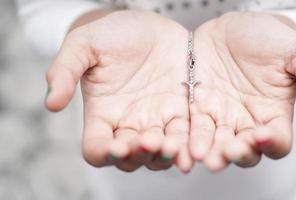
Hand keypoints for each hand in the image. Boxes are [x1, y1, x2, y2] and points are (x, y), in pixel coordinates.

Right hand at [45, 11, 193, 172]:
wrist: (150, 26)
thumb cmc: (114, 34)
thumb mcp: (85, 44)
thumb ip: (65, 70)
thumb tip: (52, 103)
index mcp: (102, 114)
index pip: (97, 148)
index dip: (105, 154)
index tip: (117, 146)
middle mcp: (128, 123)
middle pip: (131, 158)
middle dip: (140, 155)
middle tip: (150, 142)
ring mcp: (155, 121)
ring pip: (158, 154)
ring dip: (166, 156)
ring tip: (173, 145)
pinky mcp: (180, 113)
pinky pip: (185, 137)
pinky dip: (189, 146)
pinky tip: (194, 146)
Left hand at [191, 12, 295, 170]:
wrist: (231, 26)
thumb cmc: (268, 36)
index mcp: (274, 114)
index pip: (277, 141)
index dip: (270, 143)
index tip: (260, 134)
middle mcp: (247, 122)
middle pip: (244, 151)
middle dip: (236, 154)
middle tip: (227, 152)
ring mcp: (221, 117)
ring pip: (216, 144)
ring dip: (209, 152)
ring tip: (201, 153)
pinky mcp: (198, 109)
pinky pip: (192, 128)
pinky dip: (187, 138)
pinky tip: (182, 142)